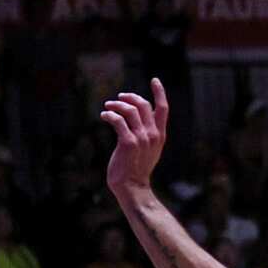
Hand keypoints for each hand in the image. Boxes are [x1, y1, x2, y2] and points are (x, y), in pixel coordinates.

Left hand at [103, 78, 169, 192]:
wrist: (133, 187)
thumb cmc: (137, 170)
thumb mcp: (150, 150)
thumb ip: (149, 135)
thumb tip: (141, 121)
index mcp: (160, 135)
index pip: (163, 108)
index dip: (159, 92)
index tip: (155, 80)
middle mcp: (152, 134)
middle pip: (143, 105)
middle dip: (130, 97)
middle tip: (119, 97)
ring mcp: (141, 138)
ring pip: (130, 111)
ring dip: (117, 105)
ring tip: (108, 106)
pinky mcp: (128, 143)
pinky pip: (118, 121)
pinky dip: (109, 115)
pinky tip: (104, 116)